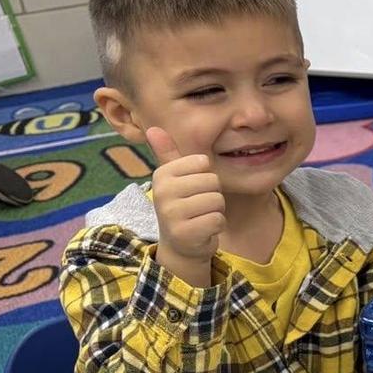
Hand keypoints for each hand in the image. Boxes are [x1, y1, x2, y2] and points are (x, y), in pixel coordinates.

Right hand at [146, 127, 223, 285]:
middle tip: (198, 207)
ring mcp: (172, 214)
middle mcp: (163, 192)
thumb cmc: (182, 205)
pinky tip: (203, 230)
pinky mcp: (185, 233)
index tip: (192, 189)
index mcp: (162, 174)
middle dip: (213, 195)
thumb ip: (168, 153)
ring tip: (200, 217)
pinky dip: (216, 226)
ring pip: (217, 200)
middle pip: (213, 181)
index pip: (204, 162)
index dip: (206, 176)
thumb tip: (153, 128)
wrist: (180, 245)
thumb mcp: (175, 179)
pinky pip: (218, 219)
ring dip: (215, 211)